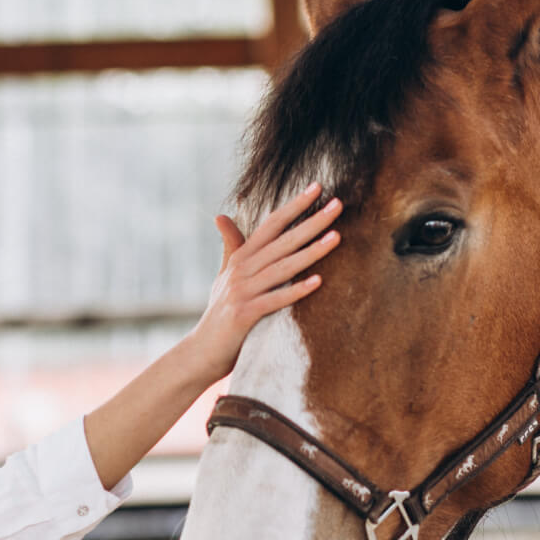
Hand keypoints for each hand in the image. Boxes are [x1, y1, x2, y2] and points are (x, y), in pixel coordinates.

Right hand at [188, 182, 341, 380]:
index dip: (294, 206)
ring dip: (311, 252)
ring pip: (282, 267)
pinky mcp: (244, 315)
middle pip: (282, 241)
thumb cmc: (219, 315)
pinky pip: (275, 300)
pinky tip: (318, 282)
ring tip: (337, 237)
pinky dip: (295, 291)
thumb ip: (230, 247)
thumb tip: (221, 216)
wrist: (200, 352)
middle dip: (312, 221)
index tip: (317, 188)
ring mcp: (242, 292)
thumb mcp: (223, 277)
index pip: (271, 225)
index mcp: (240, 258)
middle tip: (338, 204)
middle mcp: (240, 270)